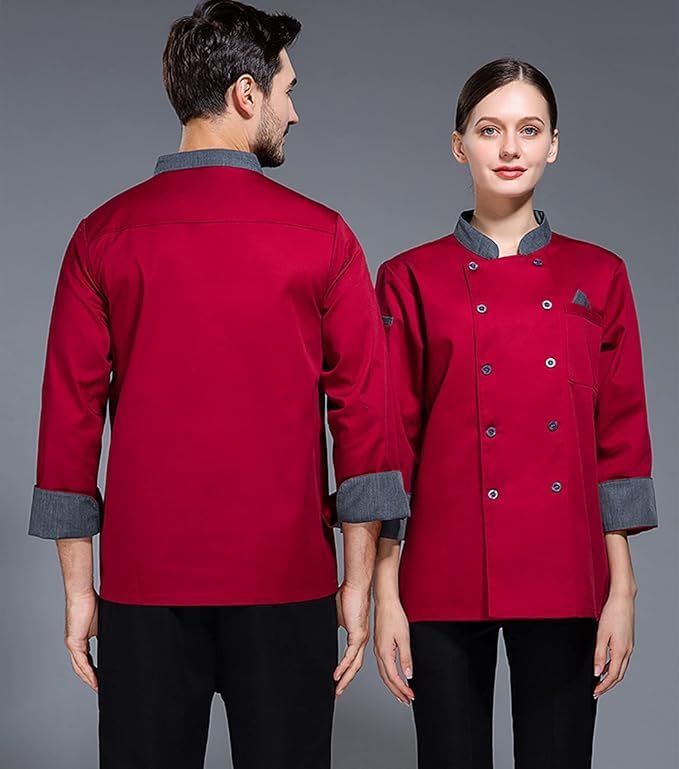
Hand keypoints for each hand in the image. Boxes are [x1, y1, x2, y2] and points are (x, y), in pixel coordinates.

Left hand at [64, 590, 98, 691]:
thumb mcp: (103, 621)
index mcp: (80, 639)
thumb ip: (107, 632)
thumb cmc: (92, 602)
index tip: (103, 677)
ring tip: (99, 688)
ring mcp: (72, 644)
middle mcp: (74, 644)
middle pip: (81, 667)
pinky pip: (81, 662)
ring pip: (80, 668)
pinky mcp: (73, 642)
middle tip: (101, 688)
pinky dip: (88, 672)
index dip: (94, 670)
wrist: (82, 594)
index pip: (87, 659)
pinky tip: (95, 679)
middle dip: (91, 679)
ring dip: (89, 679)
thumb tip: (120, 636)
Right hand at [333, 582, 369, 696]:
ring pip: (354, 664)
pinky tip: (337, 675)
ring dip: (346, 678)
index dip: (346, 671)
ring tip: (338, 689)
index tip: (338, 680)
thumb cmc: (348, 596)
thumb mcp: (339, 616)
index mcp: (358, 636)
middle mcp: (362, 640)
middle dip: (347, 681)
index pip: (353, 658)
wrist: (356, 586)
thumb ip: (336, 626)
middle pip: (355, 666)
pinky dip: (343, 667)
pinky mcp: (358, 634)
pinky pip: (350, 655)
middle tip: (339, 692)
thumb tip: (327, 630)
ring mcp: (361, 638)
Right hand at [373, 597, 413, 704]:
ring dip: (392, 685)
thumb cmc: (394, 617)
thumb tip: (408, 675)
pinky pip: (383, 666)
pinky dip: (388, 675)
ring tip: (401, 693)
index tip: (411, 696)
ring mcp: (378, 649)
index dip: (402, 689)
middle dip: (396, 691)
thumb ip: (406, 657)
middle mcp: (379, 653)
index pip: (393, 677)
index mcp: (384, 652)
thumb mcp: (404, 638)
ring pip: (383, 673)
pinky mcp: (379, 645)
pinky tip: (393, 676)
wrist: (386, 603)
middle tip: (406, 700)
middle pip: (386, 679)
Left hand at [593, 592, 634, 698]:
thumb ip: (599, 654)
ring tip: (599, 681)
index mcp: (621, 651)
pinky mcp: (627, 642)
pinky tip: (605, 665)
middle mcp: (627, 651)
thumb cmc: (612, 614)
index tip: (595, 692)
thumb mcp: (601, 635)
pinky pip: (621, 659)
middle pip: (618, 675)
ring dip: (611, 676)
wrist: (622, 600)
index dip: (604, 686)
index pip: (612, 676)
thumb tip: (597, 672)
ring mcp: (629, 647)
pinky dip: (613, 666)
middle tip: (597, 691)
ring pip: (621, 668)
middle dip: (608, 685)